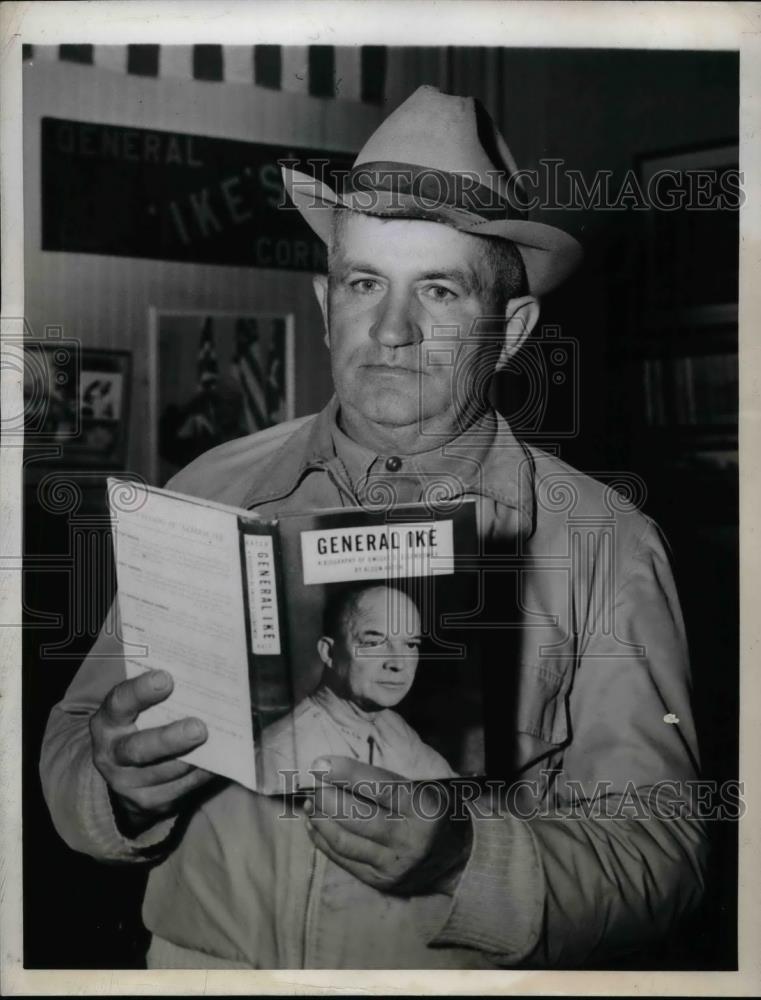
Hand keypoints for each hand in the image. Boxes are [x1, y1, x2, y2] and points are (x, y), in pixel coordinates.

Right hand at [90, 669, 213, 835]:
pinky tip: (219, 763)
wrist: (122, 773)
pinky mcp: (149, 803)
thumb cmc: (140, 725)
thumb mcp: (136, 709)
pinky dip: (201, 776)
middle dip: (170, 739)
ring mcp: (127, 783)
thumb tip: (198, 673)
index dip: (140, 691)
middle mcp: (112, 754)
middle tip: (199, 728)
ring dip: (193, 760)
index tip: (166, 679)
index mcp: (108, 722)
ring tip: (216, 745)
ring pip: (163, 774)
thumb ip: (157, 695)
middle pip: (139, 749)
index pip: (119, 703)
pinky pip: (180, 791)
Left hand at [303, 757, 472, 895]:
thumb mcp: (427, 786)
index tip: (320, 763)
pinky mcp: (380, 881)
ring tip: (310, 802)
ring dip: (320, 819)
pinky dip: (323, 840)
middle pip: (356, 817)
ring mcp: (394, 864)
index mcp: (424, 808)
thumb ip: (388, 778)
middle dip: (327, 797)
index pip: (379, 787)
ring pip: (344, 840)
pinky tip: (314, 824)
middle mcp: (409, 838)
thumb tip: (339, 765)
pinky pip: (343, 859)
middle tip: (313, 783)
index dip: (346, 774)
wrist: (458, 859)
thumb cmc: (435, 810)